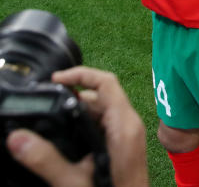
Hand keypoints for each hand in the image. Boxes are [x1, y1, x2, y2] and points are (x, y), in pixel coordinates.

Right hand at [6, 67, 147, 186]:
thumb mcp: (73, 182)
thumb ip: (45, 160)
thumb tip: (17, 138)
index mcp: (125, 127)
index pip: (107, 83)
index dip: (81, 74)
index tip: (55, 79)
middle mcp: (130, 127)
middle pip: (102, 96)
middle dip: (73, 96)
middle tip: (44, 105)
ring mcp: (127, 137)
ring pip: (101, 112)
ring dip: (77, 112)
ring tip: (49, 120)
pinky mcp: (121, 148)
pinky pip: (103, 126)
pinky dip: (83, 124)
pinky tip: (64, 136)